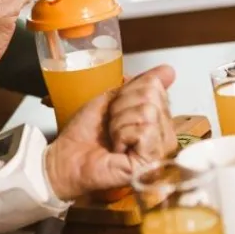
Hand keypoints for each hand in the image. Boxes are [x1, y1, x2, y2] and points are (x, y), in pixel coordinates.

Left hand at [43, 65, 178, 199]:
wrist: (66, 158)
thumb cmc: (85, 133)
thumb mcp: (112, 98)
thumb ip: (142, 85)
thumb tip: (168, 70)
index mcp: (158, 120)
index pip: (156, 87)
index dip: (127, 94)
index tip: (112, 111)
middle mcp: (165, 136)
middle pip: (152, 97)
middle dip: (122, 107)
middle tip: (110, 126)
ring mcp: (160, 151)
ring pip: (147, 112)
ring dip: (119, 122)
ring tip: (112, 138)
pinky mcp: (152, 163)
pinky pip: (144, 130)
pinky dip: (122, 135)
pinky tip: (117, 149)